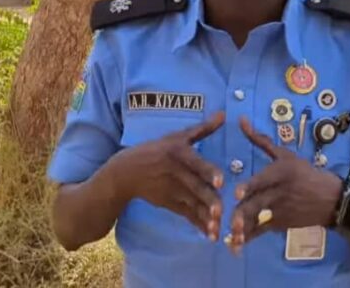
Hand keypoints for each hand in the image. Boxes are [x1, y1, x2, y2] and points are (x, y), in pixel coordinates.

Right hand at [112, 111, 224, 240]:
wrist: (126, 172)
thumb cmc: (156, 150)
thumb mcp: (176, 137)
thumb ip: (202, 129)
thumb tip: (223, 115)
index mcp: (177, 152)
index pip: (195, 162)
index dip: (207, 171)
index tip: (220, 181)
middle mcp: (174, 171)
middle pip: (195, 187)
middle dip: (208, 199)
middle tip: (221, 210)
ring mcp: (171, 189)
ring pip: (192, 203)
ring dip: (206, 216)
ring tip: (218, 227)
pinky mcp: (169, 203)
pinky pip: (187, 214)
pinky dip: (199, 224)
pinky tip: (211, 233)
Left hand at [227, 116, 342, 253]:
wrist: (333, 200)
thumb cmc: (305, 173)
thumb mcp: (285, 155)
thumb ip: (260, 140)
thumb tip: (240, 120)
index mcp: (282, 173)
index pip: (264, 181)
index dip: (250, 187)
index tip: (237, 194)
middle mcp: (280, 193)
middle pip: (259, 204)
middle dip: (244, 213)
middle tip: (229, 220)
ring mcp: (281, 211)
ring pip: (259, 220)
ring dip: (244, 228)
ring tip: (231, 234)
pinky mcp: (281, 224)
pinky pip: (262, 231)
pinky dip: (249, 237)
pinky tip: (235, 243)